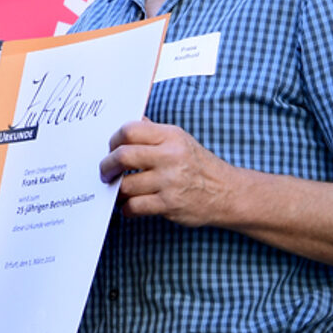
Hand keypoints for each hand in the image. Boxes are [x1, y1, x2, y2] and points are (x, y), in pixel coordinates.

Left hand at [102, 119, 236, 225]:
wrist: (227, 193)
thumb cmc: (197, 165)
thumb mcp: (179, 140)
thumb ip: (152, 132)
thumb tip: (126, 124)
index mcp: (170, 136)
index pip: (129, 130)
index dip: (113, 140)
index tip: (111, 149)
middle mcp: (170, 157)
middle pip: (123, 156)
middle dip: (107, 166)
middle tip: (105, 172)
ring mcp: (170, 181)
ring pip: (126, 185)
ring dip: (117, 190)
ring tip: (119, 190)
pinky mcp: (169, 204)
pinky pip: (134, 206)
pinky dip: (126, 208)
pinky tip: (130, 205)